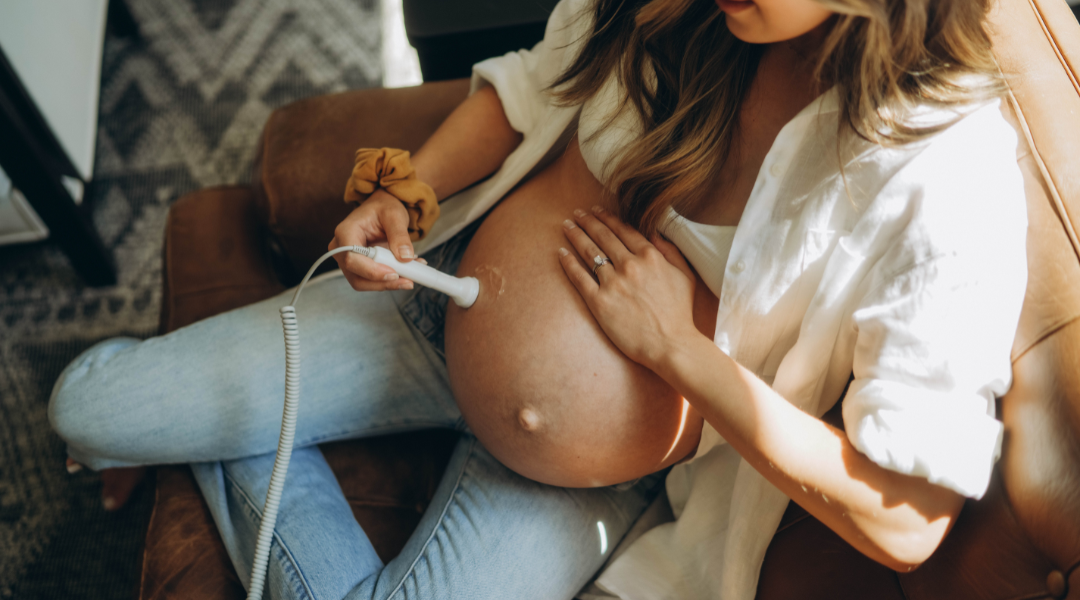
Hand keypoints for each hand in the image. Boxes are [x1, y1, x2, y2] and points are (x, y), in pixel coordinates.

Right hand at [328, 189, 423, 290]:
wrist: (382, 209)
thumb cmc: (384, 208)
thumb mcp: (394, 215)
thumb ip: (400, 236)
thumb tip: (405, 257)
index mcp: (345, 232)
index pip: (352, 259)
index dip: (372, 271)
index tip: (395, 273)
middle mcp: (341, 249)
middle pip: (356, 276)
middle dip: (383, 282)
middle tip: (408, 281)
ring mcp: (348, 260)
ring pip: (363, 283)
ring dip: (388, 284)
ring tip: (411, 277)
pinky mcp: (358, 268)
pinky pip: (371, 281)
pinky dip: (389, 280)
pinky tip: (406, 273)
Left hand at [558, 205, 701, 370]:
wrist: (670, 344)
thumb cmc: (680, 313)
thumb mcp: (685, 275)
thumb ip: (670, 251)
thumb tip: (655, 233)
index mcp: (650, 256)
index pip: (623, 230)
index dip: (607, 218)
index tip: (597, 211)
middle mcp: (629, 265)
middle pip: (603, 236)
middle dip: (588, 221)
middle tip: (577, 213)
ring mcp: (612, 283)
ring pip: (589, 252)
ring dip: (576, 236)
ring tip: (566, 226)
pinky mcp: (599, 301)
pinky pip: (579, 277)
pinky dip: (568, 262)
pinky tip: (561, 252)